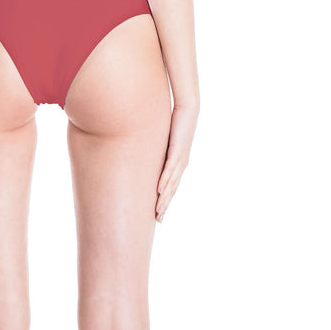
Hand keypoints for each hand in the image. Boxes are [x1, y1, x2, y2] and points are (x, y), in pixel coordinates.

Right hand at [156, 102, 198, 222]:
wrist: (188, 109)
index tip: (159, 214)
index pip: (171, 187)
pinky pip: (170, 168)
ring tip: (159, 210)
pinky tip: (160, 190)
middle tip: (159, 219)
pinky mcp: (178, 150)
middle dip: (165, 205)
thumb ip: (155, 148)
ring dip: (165, 198)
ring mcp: (180, 159)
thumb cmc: (176, 122)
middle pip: (172, 190)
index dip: (165, 201)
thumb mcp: (163, 138)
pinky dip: (165, 180)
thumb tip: (141, 151)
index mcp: (178, 164)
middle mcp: (181, 164)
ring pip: (172, 183)